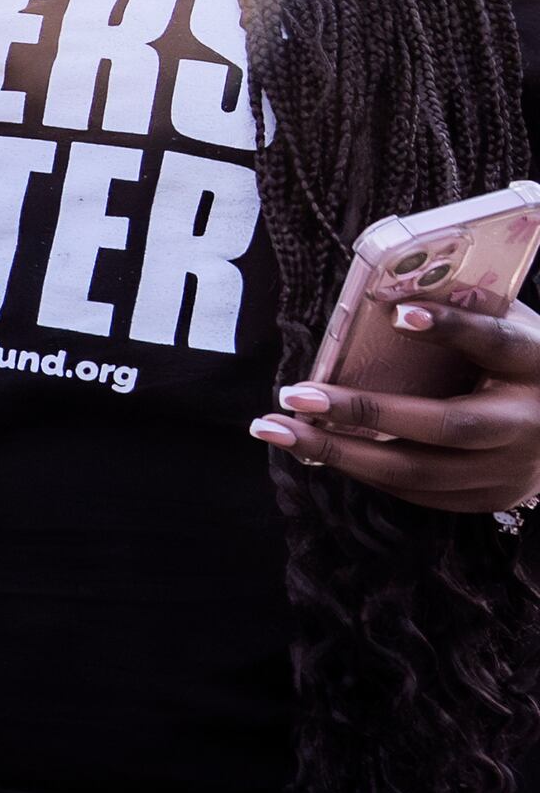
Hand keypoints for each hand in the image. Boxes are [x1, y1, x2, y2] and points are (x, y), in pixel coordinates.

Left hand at [248, 290, 539, 515]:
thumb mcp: (506, 326)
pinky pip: (417, 490)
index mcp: (533, 363)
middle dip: (365, 412)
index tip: (400, 312)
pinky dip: (364, 471)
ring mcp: (510, 470)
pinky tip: (317, 448)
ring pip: (419, 472)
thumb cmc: (520, 362)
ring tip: (278, 430)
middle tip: (294, 394)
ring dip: (341, 453)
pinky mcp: (490, 498)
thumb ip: (461, 312)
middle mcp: (527, 424)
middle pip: (444, 426)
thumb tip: (385, 295)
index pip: (494, 342)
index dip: (450, 327)